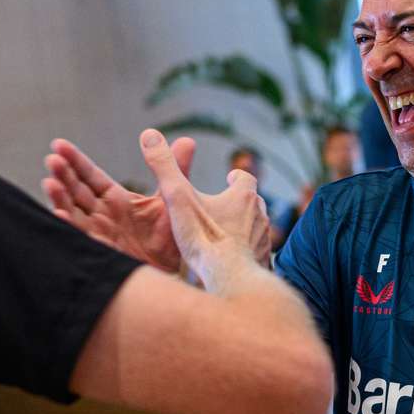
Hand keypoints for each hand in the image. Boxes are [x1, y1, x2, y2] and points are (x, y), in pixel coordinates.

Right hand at [43, 135, 197, 270]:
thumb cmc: (171, 236)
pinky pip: (80, 237)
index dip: (75, 161)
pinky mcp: (100, 251)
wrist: (176, 270)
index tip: (58, 144)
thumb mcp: (174, 198)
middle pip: (76, 190)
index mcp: (115, 198)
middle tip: (52, 159)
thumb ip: (176, 170)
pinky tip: (58, 216)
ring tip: (49, 182)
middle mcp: (101, 214)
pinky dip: (67, 227)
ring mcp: (98, 233)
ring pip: (72, 212)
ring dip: (59, 198)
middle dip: (63, 175)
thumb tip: (187, 140)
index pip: (90, 175)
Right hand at [135, 129, 272, 274]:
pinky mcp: (263, 264)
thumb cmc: (204, 238)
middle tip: (226, 206)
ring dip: (245, 229)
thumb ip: (164, 167)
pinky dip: (246, 255)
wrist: (230, 280)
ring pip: (257, 229)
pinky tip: (234, 264)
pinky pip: (257, 255)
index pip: (245, 179)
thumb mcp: (178, 197)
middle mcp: (260, 217)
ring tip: (227, 235)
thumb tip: (148, 133)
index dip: (235, 178)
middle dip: (241, 203)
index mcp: (243, 198)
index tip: (228, 178)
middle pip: (254, 203)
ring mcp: (264, 242)